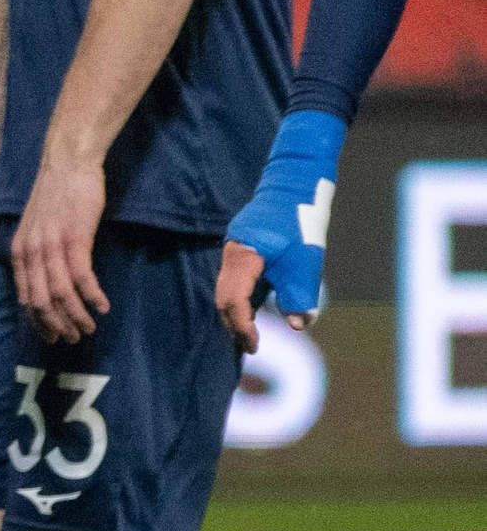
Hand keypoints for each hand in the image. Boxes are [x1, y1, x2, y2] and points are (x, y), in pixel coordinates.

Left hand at [13, 150, 109, 345]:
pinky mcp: (74, 239)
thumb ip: (37, 253)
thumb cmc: (56, 194)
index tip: (50, 336)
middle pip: (40, 302)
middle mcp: (30, 253)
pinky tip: (103, 306)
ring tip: (90, 328)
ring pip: (60, 294)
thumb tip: (46, 279)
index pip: (24, 297)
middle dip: (56, 325)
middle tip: (72, 338)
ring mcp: (51, 247)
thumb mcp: (36, 228)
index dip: (37, 321)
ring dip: (76, 316)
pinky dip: (92, 296)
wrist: (67, 162)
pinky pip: (81, 278)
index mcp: (18, 252)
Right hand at [219, 112, 343, 340]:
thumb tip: (298, 324)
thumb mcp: (306, 259)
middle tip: (251, 346)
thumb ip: (300, 293)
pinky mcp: (244, 250)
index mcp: (243, 257)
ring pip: (228, 291)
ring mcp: (235, 252)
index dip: (242, 326)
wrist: (294, 183)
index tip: (255, 346)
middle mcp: (232, 255)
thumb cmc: (301, 219)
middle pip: (224, 298)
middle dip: (235, 324)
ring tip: (250, 335)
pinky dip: (243, 301)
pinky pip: (236, 281)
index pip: (233, 300)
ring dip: (238, 314)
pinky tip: (255, 311)